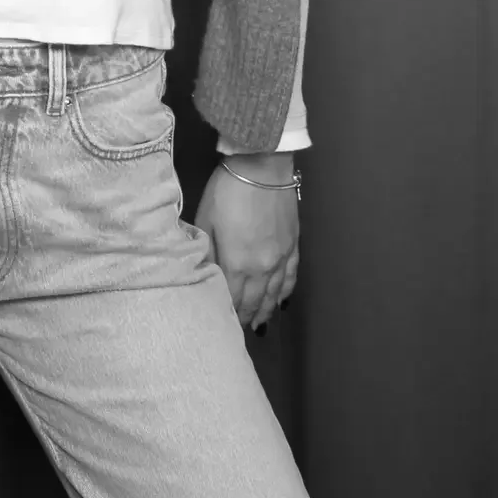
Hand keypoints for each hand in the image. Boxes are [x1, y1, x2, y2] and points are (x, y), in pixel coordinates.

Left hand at [193, 162, 299, 331]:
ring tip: (260, 324)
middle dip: (247, 316)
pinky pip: (291, 277)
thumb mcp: (206, 219)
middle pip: (255, 301)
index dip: (229, 314)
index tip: (223, 326)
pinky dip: (286, 292)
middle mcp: (263, 268)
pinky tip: (282, 301)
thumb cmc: (227, 190)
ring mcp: (281, 258)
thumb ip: (206, 252)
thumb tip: (204, 277)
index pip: (233, 299)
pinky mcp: (293, 245)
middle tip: (241, 331)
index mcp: (238, 263)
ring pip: (275, 294)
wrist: (262, 167)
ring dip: (267, 310)